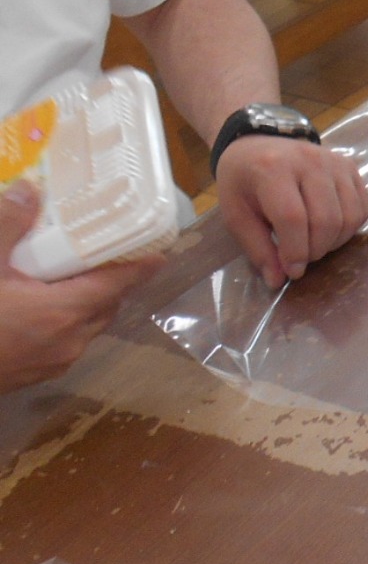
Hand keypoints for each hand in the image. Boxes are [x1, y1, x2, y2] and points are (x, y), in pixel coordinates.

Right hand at [0, 181, 161, 392]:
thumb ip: (9, 227)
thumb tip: (29, 189)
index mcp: (63, 312)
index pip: (114, 285)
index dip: (138, 269)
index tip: (158, 256)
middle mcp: (70, 340)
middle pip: (105, 307)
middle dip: (110, 284)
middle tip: (104, 259)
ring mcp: (56, 362)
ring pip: (88, 327)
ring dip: (88, 305)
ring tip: (71, 281)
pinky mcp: (40, 375)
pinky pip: (68, 343)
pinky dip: (68, 323)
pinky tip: (43, 311)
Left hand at [214, 133, 367, 288]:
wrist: (258, 142)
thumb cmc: (243, 180)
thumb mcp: (236, 213)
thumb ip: (257, 247)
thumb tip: (278, 280)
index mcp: (272, 169)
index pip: (293, 218)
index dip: (296, 251)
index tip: (291, 270)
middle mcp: (309, 161)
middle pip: (326, 220)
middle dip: (316, 250)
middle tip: (302, 258)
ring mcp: (334, 162)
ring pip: (349, 217)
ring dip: (335, 242)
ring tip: (315, 244)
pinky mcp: (350, 167)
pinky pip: (362, 208)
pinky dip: (350, 228)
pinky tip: (330, 230)